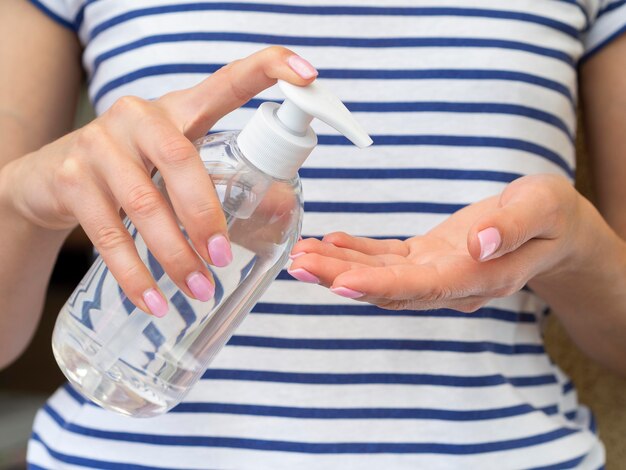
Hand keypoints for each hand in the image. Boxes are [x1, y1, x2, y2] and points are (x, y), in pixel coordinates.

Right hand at [2, 46, 317, 314]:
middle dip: (206, 214)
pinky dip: (135, 275)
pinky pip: (108, 235)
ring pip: (143, 203)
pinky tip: (154, 302)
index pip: (226, 83)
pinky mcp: (69, 179)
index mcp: (178, 110)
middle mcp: (137, 117)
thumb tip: (280, 208)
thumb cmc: (133, 171)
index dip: (267, 70)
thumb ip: (219, 180)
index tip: (306, 73)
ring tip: (200, 289)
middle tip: (225, 259)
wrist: (51, 178)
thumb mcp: (175, 166)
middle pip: (181, 159)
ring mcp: (98, 144)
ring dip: (176, 254)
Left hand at [289, 174, 583, 310]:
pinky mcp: (427, 258)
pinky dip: (356, 252)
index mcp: (479, 277)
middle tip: (297, 265)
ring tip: (300, 256)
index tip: (337, 283)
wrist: (552, 230)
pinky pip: (386, 259)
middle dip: (339, 278)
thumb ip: (511, 227)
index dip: (378, 287)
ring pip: (380, 277)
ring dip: (338, 267)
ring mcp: (437, 273)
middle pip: (388, 288)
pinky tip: (330, 241)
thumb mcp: (543, 209)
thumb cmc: (551, 217)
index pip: (422, 288)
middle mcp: (451, 284)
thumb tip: (477, 243)